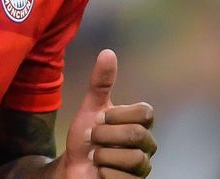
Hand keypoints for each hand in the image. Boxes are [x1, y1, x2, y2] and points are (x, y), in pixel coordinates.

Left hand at [60, 49, 156, 177]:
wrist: (73, 167)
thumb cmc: (85, 139)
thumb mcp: (90, 108)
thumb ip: (100, 83)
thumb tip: (108, 52)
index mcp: (138, 125)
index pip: (146, 112)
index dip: (119, 115)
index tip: (100, 118)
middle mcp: (146, 146)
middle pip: (137, 135)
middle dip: (105, 136)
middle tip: (91, 138)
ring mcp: (143, 168)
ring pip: (135, 159)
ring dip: (104, 156)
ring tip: (94, 156)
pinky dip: (104, 173)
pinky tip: (98, 171)